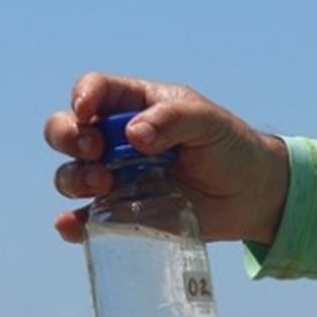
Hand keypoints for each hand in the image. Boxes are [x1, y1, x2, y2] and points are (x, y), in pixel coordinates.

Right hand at [44, 72, 287, 243]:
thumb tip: (133, 134)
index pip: (93, 90)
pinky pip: (85, 220)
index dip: (82, 97)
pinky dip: (71, 224)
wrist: (250, 194)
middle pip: (66, 131)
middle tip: (94, 150)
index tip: (87, 112)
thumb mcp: (208, 122)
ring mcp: (114, 178)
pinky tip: (71, 226)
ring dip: (74, 178)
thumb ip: (173, 119)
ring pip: (70, 175)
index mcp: (133, 106)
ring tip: (103, 184)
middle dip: (68, 137)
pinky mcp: (120, 214)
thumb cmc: (229, 146)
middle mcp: (114, 140)